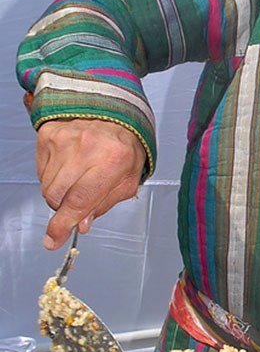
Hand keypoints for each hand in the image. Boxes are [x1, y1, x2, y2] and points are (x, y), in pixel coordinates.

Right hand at [36, 119, 146, 248]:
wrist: (113, 113)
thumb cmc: (123, 148)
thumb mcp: (127, 180)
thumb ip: (104, 204)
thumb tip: (81, 224)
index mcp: (112, 160)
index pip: (80, 200)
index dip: (64, 224)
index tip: (53, 239)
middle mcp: (86, 147)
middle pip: (57, 196)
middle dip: (64, 207)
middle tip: (78, 199)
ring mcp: (64, 138)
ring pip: (47, 185)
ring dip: (59, 191)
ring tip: (78, 177)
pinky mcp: (48, 133)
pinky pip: (41, 171)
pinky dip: (53, 175)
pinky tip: (69, 165)